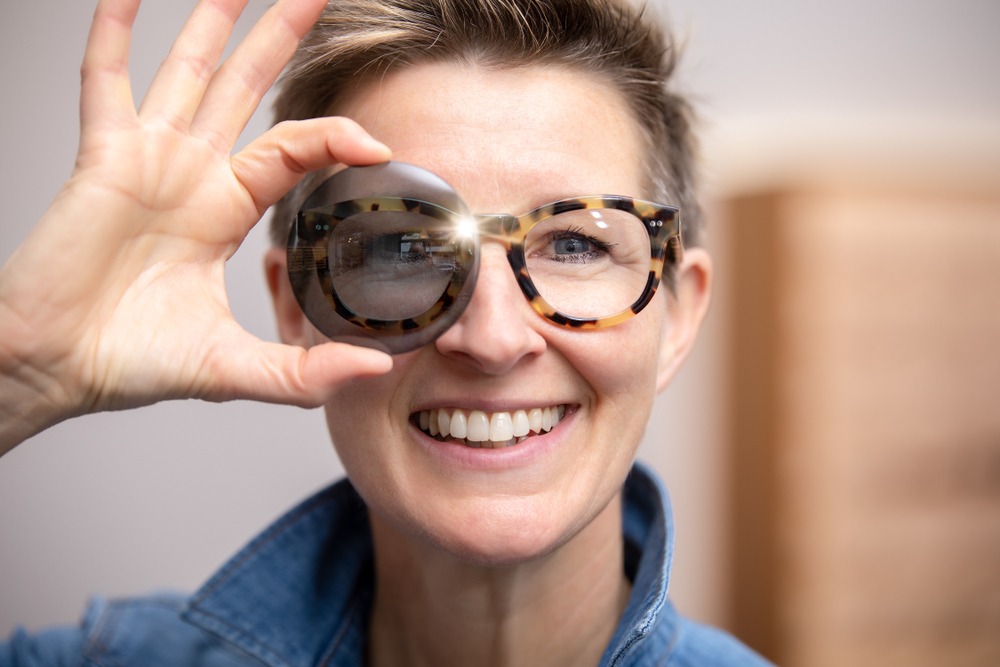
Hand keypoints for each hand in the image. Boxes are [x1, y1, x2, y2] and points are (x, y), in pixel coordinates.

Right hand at [0, 0, 392, 453]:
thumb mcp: (234, 369)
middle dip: (280, 39)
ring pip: (188, 71)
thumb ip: (303, 373)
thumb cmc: (132, 361)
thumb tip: (375, 370)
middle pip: (246, 88)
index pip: (291, 150)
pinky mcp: (100, 159)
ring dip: (215, 19)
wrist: (56, 366)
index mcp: (225, 210)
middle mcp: (191, 174)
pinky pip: (104, 81)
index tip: (377, 143)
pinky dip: (113, 33)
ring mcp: (145, 159)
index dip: (332, 137)